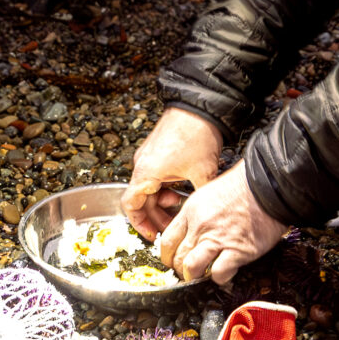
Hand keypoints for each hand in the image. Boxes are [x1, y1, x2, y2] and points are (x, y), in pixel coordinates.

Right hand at [123, 106, 224, 238]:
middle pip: (140, 199)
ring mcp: (148, 156)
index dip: (139, 224)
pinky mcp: (157, 150)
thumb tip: (207, 218)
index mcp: (146, 172)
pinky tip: (180, 188)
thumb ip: (200, 199)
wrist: (199, 105)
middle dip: (155, 215)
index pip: (130, 205)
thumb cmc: (196, 134)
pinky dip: (164, 186)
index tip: (152, 234)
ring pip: (148, 187)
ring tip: (179, 204)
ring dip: (161, 201)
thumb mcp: (203, 173)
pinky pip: (154, 175)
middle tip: (169, 227)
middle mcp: (142, 164)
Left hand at [156, 166, 286, 285]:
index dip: (167, 256)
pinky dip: (220, 277)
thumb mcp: (208, 193)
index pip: (167, 240)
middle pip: (177, 257)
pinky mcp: (237, 251)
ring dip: (194, 276)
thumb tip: (192, 231)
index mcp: (191, 211)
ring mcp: (218, 239)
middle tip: (186, 272)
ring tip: (201, 276)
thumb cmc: (242, 186)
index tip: (172, 260)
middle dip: (179, 269)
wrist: (266, 185)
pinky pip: (219, 273)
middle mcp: (201, 226)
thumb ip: (198, 214)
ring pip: (191, 268)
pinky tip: (224, 272)